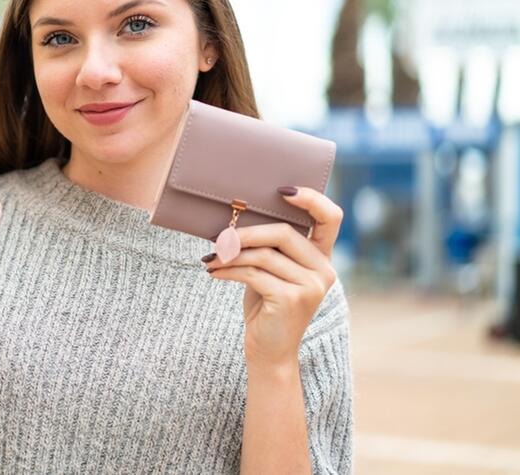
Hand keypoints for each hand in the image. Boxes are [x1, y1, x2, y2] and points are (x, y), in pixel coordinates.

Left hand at [204, 187, 342, 367]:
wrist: (269, 351)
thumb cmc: (266, 305)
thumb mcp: (271, 271)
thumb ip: (267, 247)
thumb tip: (234, 221)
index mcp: (321, 258)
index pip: (331, 218)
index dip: (311, 198)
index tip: (282, 190)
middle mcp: (324, 270)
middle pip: (283, 232)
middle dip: (245, 233)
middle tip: (219, 239)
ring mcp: (311, 285)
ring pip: (263, 254)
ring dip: (230, 254)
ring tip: (211, 259)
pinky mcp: (292, 299)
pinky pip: (252, 273)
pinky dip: (228, 270)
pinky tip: (212, 272)